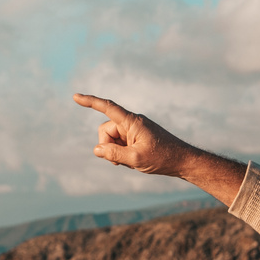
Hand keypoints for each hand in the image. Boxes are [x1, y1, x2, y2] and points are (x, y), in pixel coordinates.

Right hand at [72, 94, 197, 174]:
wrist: (183, 161)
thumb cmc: (163, 158)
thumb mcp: (136, 159)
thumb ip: (114, 154)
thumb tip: (97, 149)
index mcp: (132, 122)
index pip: (107, 108)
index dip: (90, 102)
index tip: (75, 97)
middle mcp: (132, 122)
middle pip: (106, 131)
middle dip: (108, 147)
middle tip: (120, 162)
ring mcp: (135, 130)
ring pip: (113, 139)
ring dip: (116, 153)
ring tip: (132, 162)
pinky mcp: (138, 137)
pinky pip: (122, 144)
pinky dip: (123, 154)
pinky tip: (135, 162)